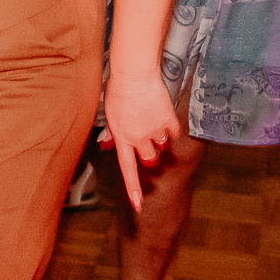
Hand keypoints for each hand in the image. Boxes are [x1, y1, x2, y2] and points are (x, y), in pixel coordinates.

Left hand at [97, 72, 179, 211]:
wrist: (134, 73)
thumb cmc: (118, 90)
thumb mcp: (109, 113)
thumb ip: (112, 132)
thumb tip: (107, 145)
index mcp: (121, 138)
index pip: (127, 169)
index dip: (133, 189)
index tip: (139, 206)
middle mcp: (138, 138)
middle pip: (148, 159)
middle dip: (148, 153)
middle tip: (145, 138)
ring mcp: (154, 130)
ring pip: (160, 146)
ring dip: (157, 139)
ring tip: (150, 119)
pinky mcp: (168, 120)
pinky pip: (172, 133)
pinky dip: (169, 128)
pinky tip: (162, 115)